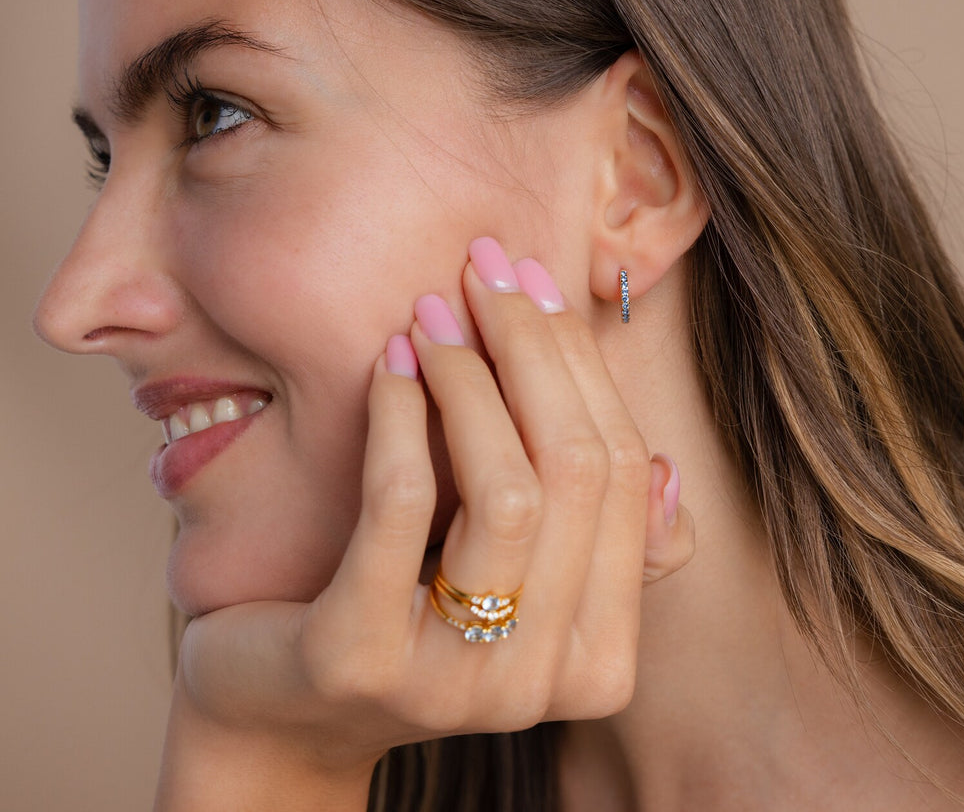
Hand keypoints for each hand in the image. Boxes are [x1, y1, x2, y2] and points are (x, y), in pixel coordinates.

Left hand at [155, 238, 693, 808]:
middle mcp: (547, 679)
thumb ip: (589, 532)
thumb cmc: (408, 612)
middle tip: (486, 270)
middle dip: (534, 348)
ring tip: (433, 313)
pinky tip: (391, 360)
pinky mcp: (361, 657)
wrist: (282, 708)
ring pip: (509, 491)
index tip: (537, 284)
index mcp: (601, 656)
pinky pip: (404, 505)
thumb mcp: (512, 573)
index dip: (584, 366)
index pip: (626, 477)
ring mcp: (458, 680)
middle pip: (578, 472)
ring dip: (471, 378)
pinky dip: (403, 414)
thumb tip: (666, 474)